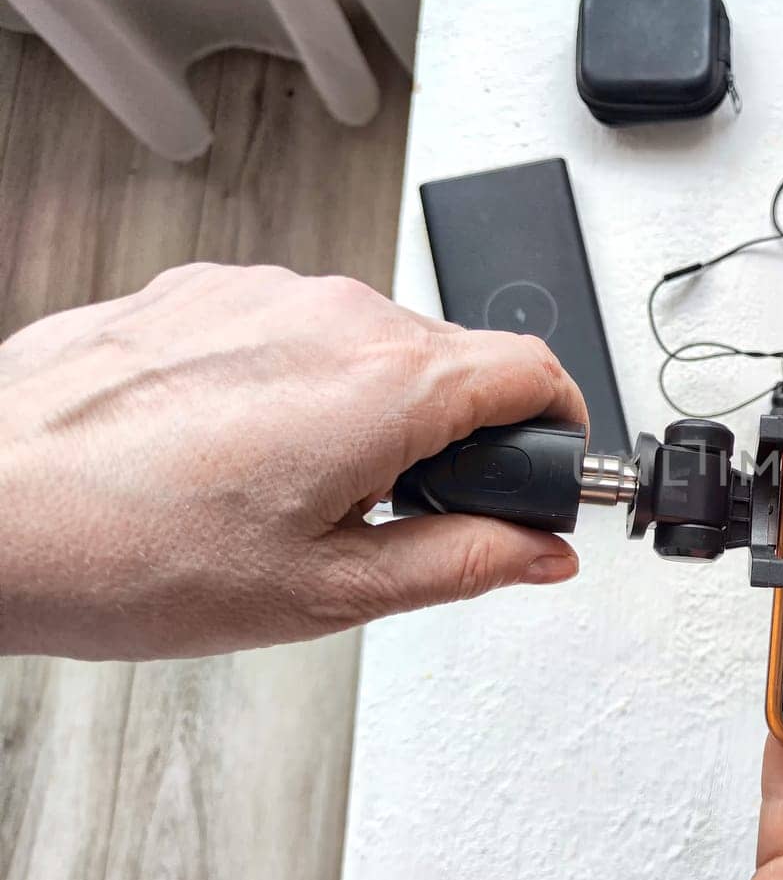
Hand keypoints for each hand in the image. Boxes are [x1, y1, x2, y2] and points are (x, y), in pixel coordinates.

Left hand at [0, 263, 585, 659]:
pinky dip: (297, 381)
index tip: (544, 468)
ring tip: (294, 491)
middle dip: (456, 432)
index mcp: (387, 383)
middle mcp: (334, 312)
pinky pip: (293, 326)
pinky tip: (237, 450)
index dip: (560, 424)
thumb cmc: (126, 552)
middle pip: (455, 356)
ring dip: (372, 407)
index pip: (536, 368)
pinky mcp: (203, 288)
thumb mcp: (328, 590)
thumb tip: (540, 551)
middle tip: (399, 515)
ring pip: (371, 341)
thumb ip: (464, 562)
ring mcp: (263, 290)